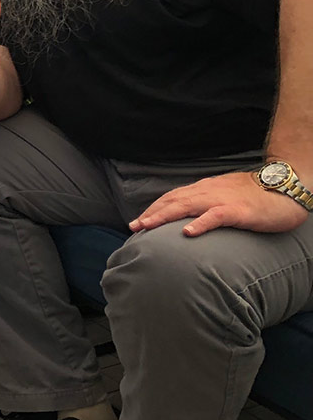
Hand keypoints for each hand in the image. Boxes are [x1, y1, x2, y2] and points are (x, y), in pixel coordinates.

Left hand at [129, 171, 309, 237]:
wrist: (285, 187)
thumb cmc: (256, 196)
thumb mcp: (225, 197)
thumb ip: (206, 204)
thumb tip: (188, 218)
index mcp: (204, 189)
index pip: (172, 197)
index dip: (154, 209)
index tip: (137, 221)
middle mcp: (208, 191)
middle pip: (173, 201)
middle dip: (151, 213)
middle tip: (133, 227)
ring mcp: (222, 200)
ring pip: (187, 206)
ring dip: (164, 216)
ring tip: (147, 226)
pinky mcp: (238, 210)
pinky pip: (215, 216)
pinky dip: (200, 223)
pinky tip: (187, 232)